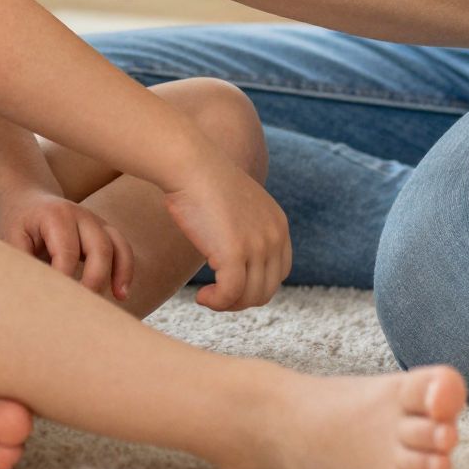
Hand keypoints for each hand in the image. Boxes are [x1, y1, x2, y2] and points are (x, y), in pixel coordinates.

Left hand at [0, 189, 134, 301]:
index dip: (64, 281)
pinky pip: (122, 248)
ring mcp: (96, 221)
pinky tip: (121, 293)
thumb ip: (22, 265)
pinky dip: (125, 270)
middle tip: (82, 309)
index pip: (67, 253)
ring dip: (119, 274)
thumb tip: (31, 297)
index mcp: (55, 216)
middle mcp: (81, 215)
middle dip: (95, 280)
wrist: (26, 199)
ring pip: (118, 246)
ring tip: (118, 299)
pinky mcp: (103, 230)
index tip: (56, 306)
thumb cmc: (17, 224)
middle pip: (100, 247)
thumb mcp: (9, 241)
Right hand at [161, 155, 292, 311]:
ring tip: (207, 296)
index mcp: (278, 225)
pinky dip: (216, 302)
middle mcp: (274, 236)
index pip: (278, 273)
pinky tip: (201, 297)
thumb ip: (246, 231)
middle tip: (216, 296)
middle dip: (240, 299)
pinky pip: (230, 294)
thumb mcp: (238, 208)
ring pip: (249, 296)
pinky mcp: (235, 252)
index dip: (254, 286)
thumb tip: (236, 260)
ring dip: (227, 304)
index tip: (229, 285)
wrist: (190, 164)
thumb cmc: (203, 184)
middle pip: (267, 289)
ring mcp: (257, 244)